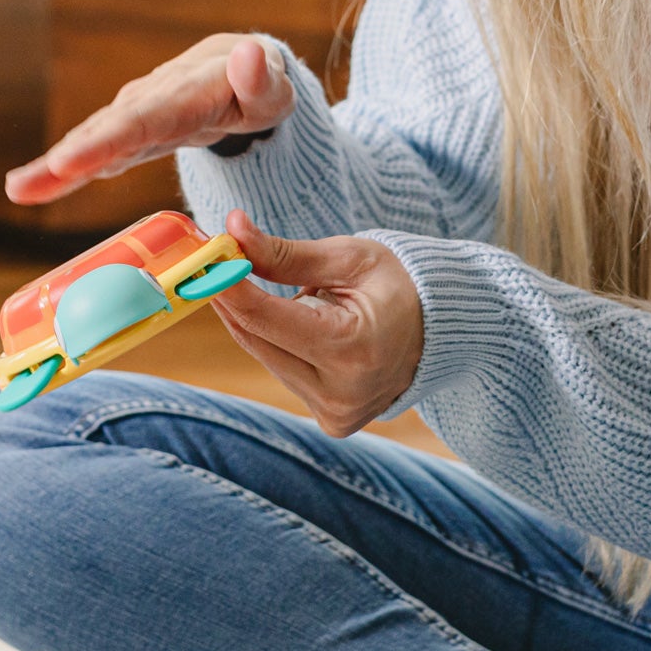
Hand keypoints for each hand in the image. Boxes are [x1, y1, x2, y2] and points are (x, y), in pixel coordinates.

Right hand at [4, 34, 294, 204]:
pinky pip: (94, 153)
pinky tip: (32, 189)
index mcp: (186, 92)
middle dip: (66, 159)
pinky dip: (63, 171)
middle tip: (24, 185)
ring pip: (91, 141)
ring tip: (17, 189)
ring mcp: (136, 115)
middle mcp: (151, 100)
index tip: (71, 161)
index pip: (145, 118)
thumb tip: (249, 54)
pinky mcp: (129, 133)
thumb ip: (262, 79)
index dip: (107, 141)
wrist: (243, 71)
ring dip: (53, 167)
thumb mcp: (276, 87)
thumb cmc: (263, 86)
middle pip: (105, 131)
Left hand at [209, 213, 423, 436]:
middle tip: (215, 264)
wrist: (444, 329)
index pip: (266, 317)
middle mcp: (343, 391)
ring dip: (257, 322)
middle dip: (232, 300)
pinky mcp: (333, 422)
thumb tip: (233, 229)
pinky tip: (300, 324)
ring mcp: (338, 413)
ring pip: (267, 358)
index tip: (205, 259)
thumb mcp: (348, 258)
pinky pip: (284, 374)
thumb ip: (285, 254)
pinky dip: (279, 345)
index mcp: (352, 348)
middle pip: (258, 340)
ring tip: (280, 291)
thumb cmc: (400, 284)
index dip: (228, 286)